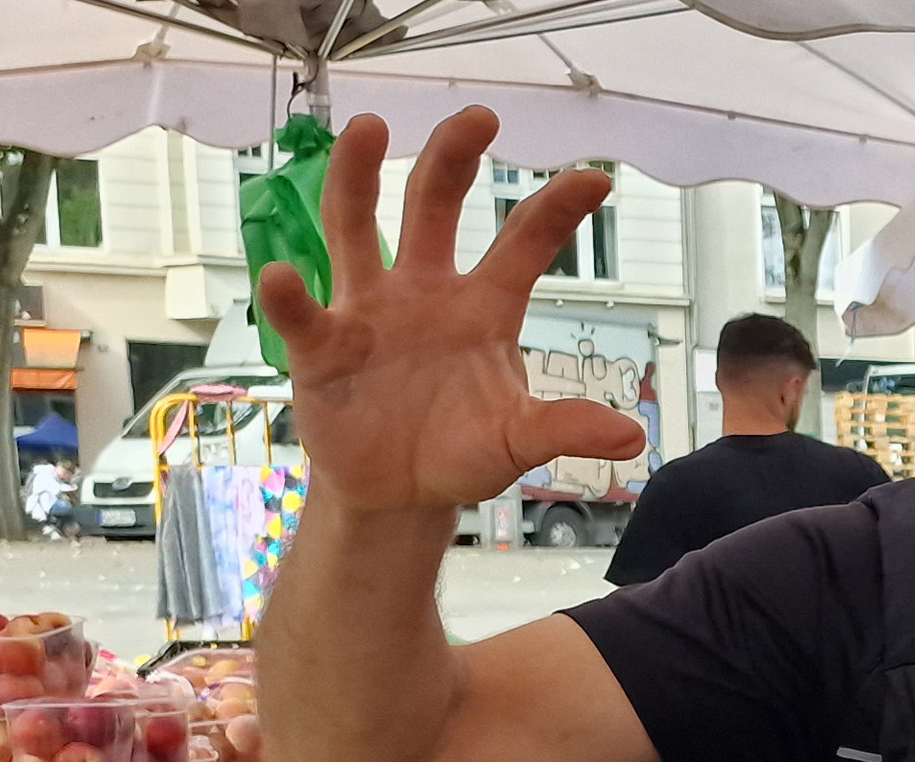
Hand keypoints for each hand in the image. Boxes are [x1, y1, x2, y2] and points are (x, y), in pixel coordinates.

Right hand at [260, 108, 649, 516]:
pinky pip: (302, 312)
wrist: (398, 493)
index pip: (524, 244)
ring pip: (355, 226)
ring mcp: (368, 309)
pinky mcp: (321, 345)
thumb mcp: (516, 442)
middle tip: (479, 115)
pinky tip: (281, 276)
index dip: (557, 210)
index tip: (597, 178)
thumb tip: (633, 439)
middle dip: (453, 159)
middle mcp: (424, 290)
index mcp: (483, 306)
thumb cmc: (461, 452)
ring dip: (358, 177)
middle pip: (435, 206)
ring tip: (370, 129)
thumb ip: (564, 430)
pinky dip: (288, 296)